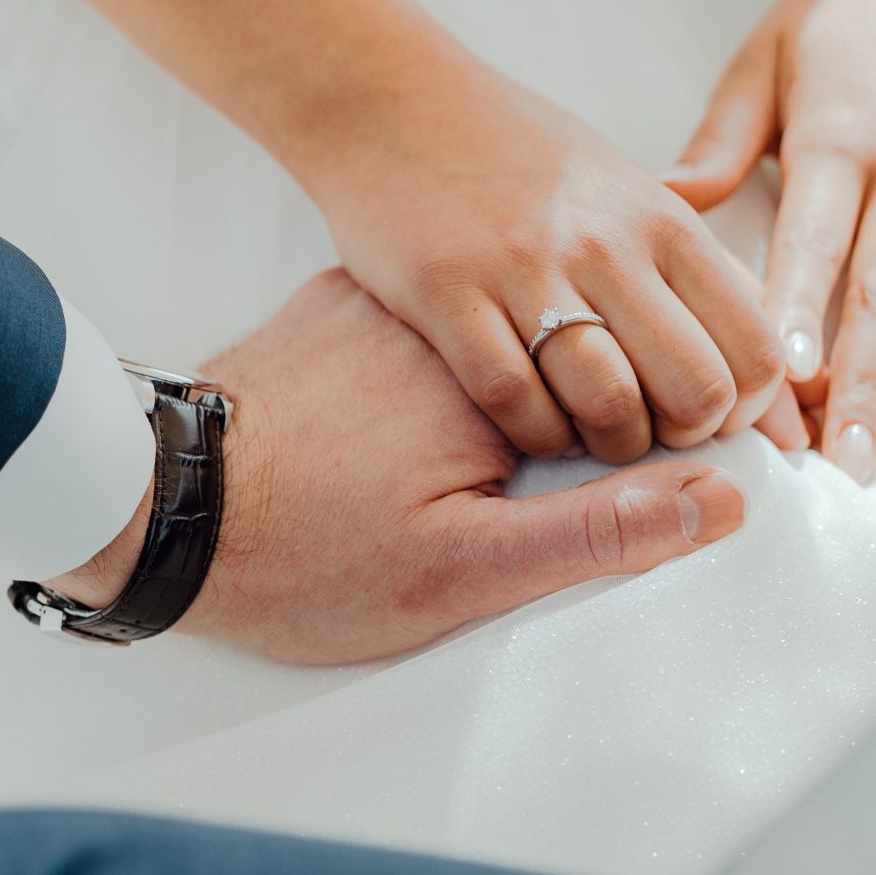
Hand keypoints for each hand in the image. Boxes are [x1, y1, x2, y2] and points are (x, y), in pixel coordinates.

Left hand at [52, 272, 748, 662]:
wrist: (154, 511)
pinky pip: (437, 319)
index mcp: (505, 376)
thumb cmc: (304, 559)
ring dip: (532, 377)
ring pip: (510, 327)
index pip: (643, 389)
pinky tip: (422, 424)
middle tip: (541, 490)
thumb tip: (720, 501)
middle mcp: (457, 315)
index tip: (674, 488)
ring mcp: (395, 299)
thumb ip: (599, 531)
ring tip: (473, 464)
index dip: (674, 438)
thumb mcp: (463, 575)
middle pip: (582, 346)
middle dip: (604, 405)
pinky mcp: (343, 300)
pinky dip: (456, 356)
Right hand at [300, 53, 784, 466]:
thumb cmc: (522, 159)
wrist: (391, 99)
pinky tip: (529, 420)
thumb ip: (704, 281)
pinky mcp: (448, 293)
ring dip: (608, 448)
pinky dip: (533, 434)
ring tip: (588, 434)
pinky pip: (514, 402)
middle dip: (683, 440)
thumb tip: (785, 387)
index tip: (711, 418)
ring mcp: (526, 268)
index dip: (746, 411)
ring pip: (611, 407)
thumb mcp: (634, 198)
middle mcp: (607, 244)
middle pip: (697, 392)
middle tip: (649, 435)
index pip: (756, 349)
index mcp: (666, 221)